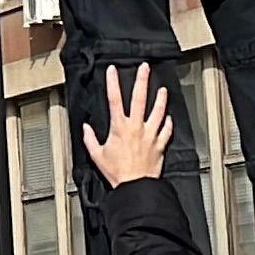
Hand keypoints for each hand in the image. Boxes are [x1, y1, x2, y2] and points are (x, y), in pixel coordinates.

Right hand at [79, 64, 175, 186]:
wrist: (135, 186)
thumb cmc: (117, 173)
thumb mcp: (97, 156)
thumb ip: (90, 140)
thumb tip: (86, 129)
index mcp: (119, 128)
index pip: (114, 99)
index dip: (113, 82)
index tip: (112, 70)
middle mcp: (136, 127)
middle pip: (140, 98)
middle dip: (142, 80)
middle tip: (145, 68)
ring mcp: (150, 135)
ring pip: (158, 111)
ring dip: (161, 99)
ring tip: (163, 90)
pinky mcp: (160, 145)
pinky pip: (166, 131)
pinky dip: (168, 123)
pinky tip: (168, 118)